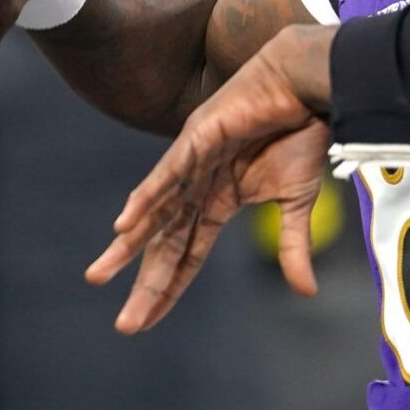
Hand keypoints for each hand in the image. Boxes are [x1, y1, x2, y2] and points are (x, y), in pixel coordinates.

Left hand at [86, 24, 336, 332]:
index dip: (167, 289)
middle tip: (123, 323)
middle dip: (144, 282)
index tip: (145, 322)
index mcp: (219, 202)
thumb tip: (306, 293)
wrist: (308, 85)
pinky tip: (125, 226)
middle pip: (165, 243)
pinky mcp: (196, 138)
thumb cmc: (302, 133)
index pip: (187, 255)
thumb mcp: (297, 201)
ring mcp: (193, 162)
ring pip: (155, 213)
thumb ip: (293, 245)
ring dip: (128, 245)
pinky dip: (146, 200)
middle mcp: (198, 186)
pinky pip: (167, 175)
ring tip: (100, 275)